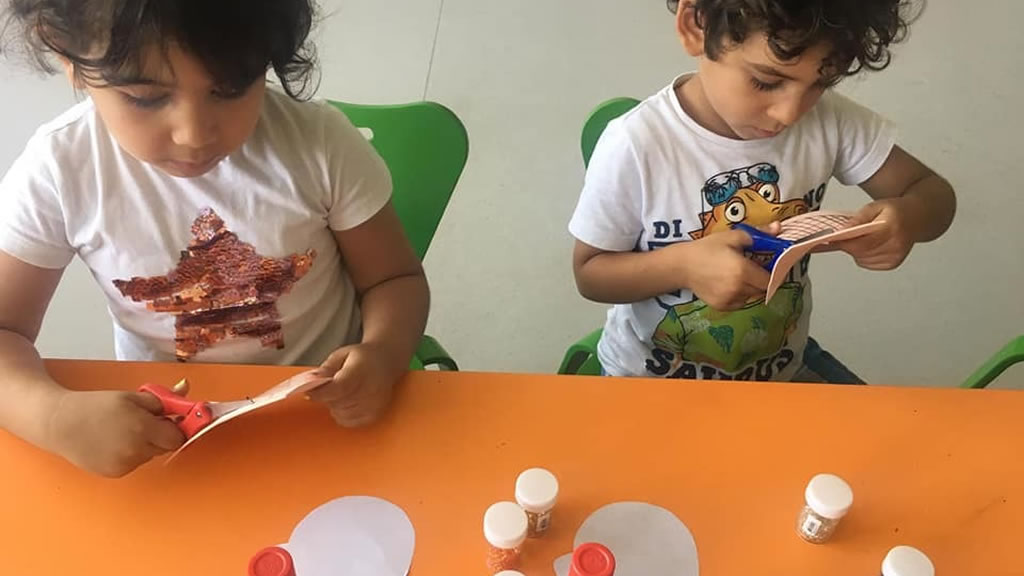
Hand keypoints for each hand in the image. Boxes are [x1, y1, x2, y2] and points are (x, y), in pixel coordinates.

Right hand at [47, 386, 185, 477]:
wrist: (60, 423)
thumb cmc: (96, 405)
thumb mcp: (131, 396)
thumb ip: (162, 399)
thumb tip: (185, 388)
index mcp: (144, 429)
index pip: (177, 437)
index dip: (177, 427)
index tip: (172, 419)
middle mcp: (137, 450)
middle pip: (165, 447)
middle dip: (161, 434)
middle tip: (145, 421)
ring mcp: (125, 465)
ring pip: (149, 455)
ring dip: (146, 444)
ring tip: (124, 429)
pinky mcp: (115, 473)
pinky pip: (134, 463)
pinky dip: (131, 453)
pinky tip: (114, 442)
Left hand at [308, 342, 403, 426]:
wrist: (385, 363)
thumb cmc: (361, 358)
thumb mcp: (341, 354)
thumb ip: (325, 368)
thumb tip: (310, 381)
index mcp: (362, 370)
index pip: (339, 388)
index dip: (321, 393)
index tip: (308, 392)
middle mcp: (371, 389)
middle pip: (338, 403)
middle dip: (326, 398)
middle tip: (325, 388)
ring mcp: (374, 404)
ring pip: (341, 414)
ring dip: (334, 406)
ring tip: (339, 393)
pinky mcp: (374, 415)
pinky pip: (349, 422)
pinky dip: (342, 415)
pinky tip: (346, 402)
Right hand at [676, 223, 777, 310]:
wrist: (682, 266)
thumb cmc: (707, 248)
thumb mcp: (732, 237)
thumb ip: (758, 235)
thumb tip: (778, 228)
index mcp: (743, 271)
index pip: (770, 280)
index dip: (773, 274)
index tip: (769, 267)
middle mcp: (739, 288)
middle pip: (762, 290)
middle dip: (761, 280)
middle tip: (752, 269)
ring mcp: (730, 300)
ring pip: (751, 296)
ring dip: (750, 288)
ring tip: (738, 276)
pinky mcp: (722, 306)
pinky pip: (740, 302)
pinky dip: (740, 295)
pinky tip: (729, 284)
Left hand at [837, 198, 918, 269]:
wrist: (918, 217)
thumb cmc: (896, 210)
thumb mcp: (875, 207)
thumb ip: (857, 219)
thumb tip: (840, 231)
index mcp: (891, 228)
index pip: (860, 242)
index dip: (841, 242)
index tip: (825, 241)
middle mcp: (895, 245)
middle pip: (859, 252)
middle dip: (846, 245)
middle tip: (836, 237)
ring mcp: (894, 257)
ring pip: (861, 259)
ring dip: (855, 250)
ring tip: (861, 237)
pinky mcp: (892, 264)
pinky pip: (867, 263)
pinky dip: (863, 256)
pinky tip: (869, 245)